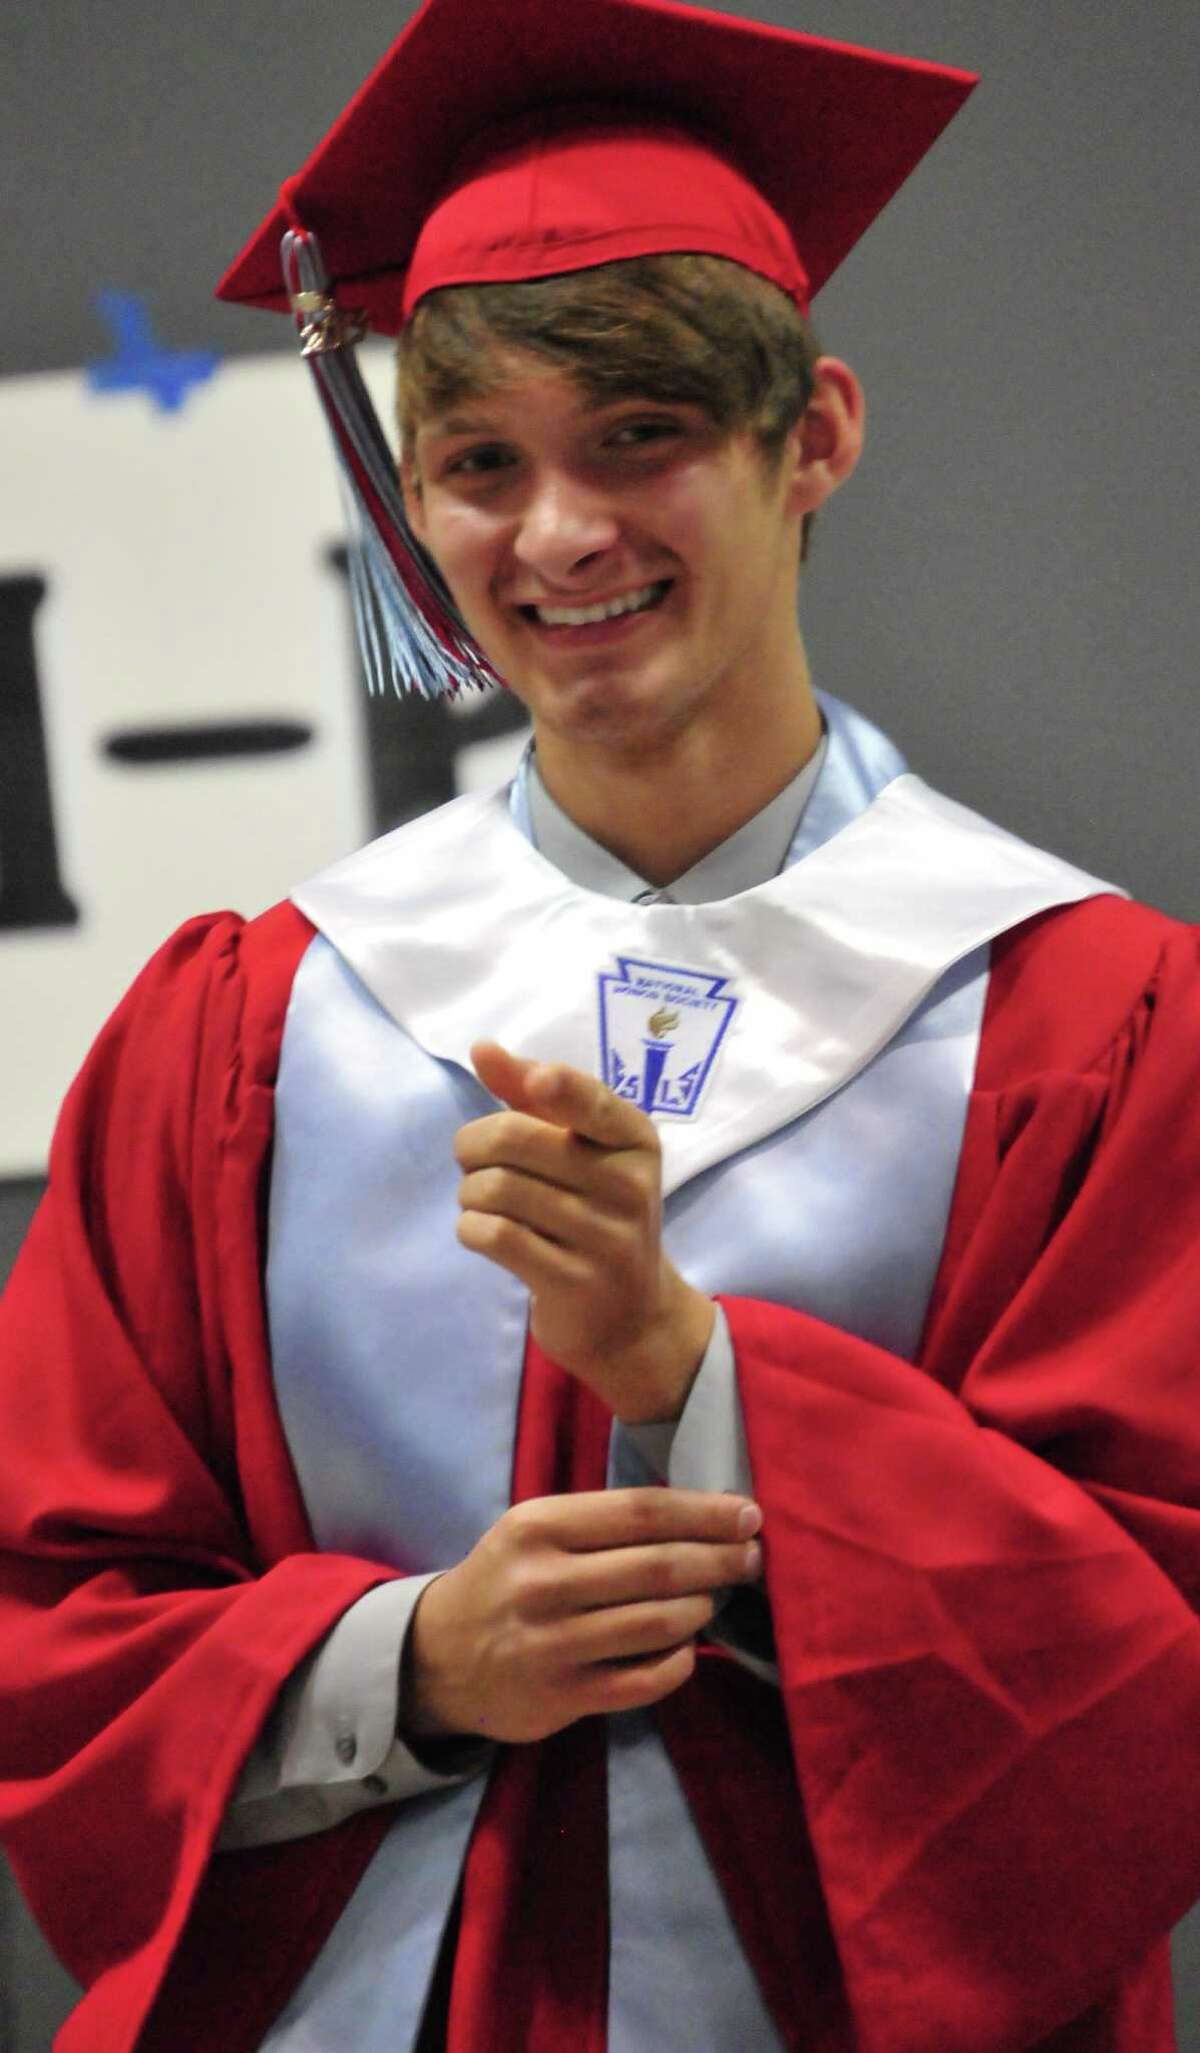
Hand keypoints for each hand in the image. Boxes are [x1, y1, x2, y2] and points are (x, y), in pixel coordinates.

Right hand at [402, 1488, 762, 1743]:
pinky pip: (644, 1680)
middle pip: (659, 1567)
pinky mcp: (562, 1696)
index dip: (705, 1513)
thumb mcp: (536, 1532)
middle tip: (753, 1557)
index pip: (642, 1512)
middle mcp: (543, 1582)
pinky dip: (679, 1662)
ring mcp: (552, 1644)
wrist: (437, 1656)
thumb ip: (605, 1523)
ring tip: (716, 1598)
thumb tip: (702, 1515)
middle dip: (720, 1559)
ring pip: (658, 1624)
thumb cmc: (507, 1579)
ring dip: (703, 1609)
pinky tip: (686, 1648)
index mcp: (539, 1527)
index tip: (749, 1514)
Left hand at [454, 1042, 714, 1421]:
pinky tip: (481, 1232)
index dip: (559, 1087)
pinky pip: (495, 1236)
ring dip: (468, 1193)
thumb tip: (482, 1048)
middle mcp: (630, 1185)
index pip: (594, 1102)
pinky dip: (471, 1228)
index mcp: (635, 1140)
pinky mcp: (574, 1282)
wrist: (631, 1317)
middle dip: (472, 1147)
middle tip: (474, 1163)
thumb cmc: (594, 1214)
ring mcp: (606, 1237)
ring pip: (497, 1189)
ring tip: (479, 1201)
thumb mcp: (579, 1150)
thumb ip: (531, 1094)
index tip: (537, 1084)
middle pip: (515, 1140)